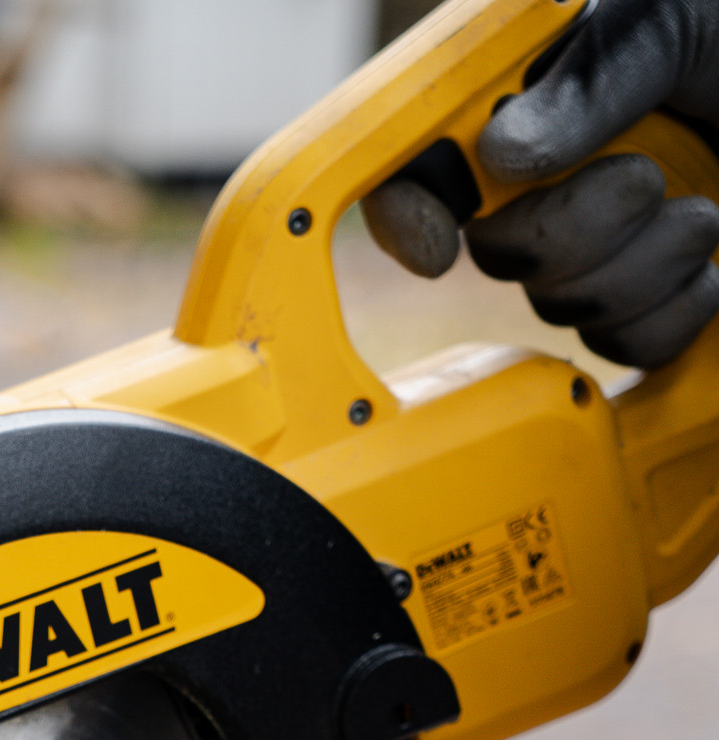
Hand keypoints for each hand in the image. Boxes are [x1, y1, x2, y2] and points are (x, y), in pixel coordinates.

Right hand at [362, 0, 718, 366]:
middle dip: (569, 231)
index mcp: (538, 101)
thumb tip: (503, 156)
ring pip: (561, 305)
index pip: (428, 162)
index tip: (442, 243)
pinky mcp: (652, 307)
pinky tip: (713, 268)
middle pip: (495, 252)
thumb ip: (592, 76)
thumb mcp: (676, 19)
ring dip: (639, 267)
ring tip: (706, 213)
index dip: (411, 209)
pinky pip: (623, 347)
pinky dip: (673, 315)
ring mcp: (601, 250)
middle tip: (646, 181)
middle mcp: (555, 181)